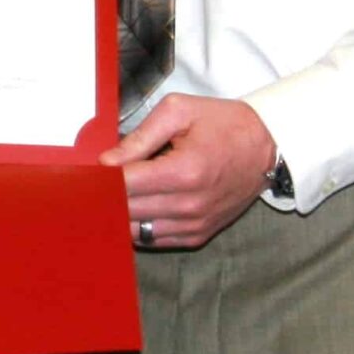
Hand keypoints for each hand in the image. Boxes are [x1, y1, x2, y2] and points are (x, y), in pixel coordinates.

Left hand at [105, 93, 274, 248]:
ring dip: (120, 215)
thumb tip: (106, 161)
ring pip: (136, 231)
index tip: (87, 171)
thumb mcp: (179, 112)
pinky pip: (154, 240)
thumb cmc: (222, 124)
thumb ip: (139, 137)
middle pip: (126, 210)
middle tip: (94, 182)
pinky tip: (136, 207)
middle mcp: (189, 204)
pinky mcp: (198, 235)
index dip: (100, 178)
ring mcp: (194, 224)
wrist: (266, 147)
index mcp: (184, 170)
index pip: (124, 184)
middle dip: (105, 196)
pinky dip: (140, 226)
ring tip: (114, 195)